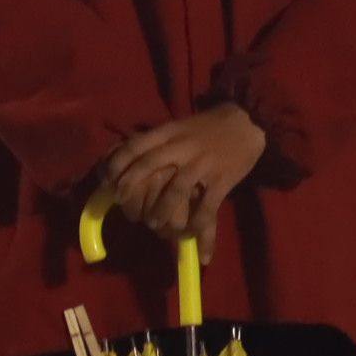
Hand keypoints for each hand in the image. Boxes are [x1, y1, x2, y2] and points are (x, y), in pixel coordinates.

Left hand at [101, 103, 267, 262]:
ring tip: (153, 223)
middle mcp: (183, 146)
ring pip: (176, 190)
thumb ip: (156, 140)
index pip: (136, 145)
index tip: (107, 180)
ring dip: (161, 210)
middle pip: (149, 165)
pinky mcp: (223, 179)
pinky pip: (206, 207)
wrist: (248, 121)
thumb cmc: (208, 126)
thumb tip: (121, 156)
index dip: (117, 163)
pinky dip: (196, 225)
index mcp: (170, 132)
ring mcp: (203, 163)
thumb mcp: (178, 126)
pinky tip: (188, 234)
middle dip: (130, 185)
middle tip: (121, 201)